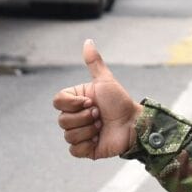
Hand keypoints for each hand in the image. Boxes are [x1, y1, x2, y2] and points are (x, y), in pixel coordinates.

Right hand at [53, 40, 142, 159]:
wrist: (133, 124)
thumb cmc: (120, 101)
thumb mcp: (105, 80)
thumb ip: (94, 62)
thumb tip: (88, 41)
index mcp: (75, 101)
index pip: (57, 102)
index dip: (73, 104)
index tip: (91, 101)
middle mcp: (75, 117)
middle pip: (62, 121)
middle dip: (84, 118)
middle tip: (99, 115)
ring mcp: (79, 134)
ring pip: (68, 135)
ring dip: (88, 130)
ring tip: (101, 126)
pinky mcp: (85, 150)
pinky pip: (74, 150)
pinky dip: (86, 145)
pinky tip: (98, 139)